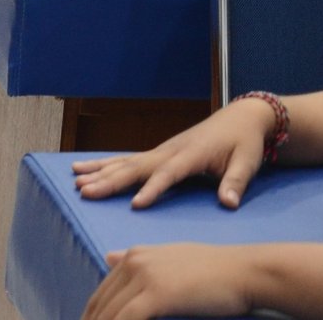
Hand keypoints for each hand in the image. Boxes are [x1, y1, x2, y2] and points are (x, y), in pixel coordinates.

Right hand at [72, 96, 274, 209]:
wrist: (242, 117)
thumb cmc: (244, 142)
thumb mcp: (246, 162)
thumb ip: (235, 183)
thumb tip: (228, 203)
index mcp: (192, 155)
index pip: (169, 174)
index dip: (154, 189)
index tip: (136, 205)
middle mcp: (171, 150)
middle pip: (137, 167)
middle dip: (111, 181)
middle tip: (86, 192)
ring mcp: (162, 150)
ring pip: (126, 162)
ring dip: (101, 172)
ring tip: (76, 182)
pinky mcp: (158, 152)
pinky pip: (127, 159)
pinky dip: (104, 165)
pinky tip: (83, 170)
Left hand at [81, 243, 255, 319]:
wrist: (244, 271)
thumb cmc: (214, 271)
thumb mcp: (171, 259)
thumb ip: (139, 261)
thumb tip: (107, 256)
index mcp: (136, 255)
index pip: (101, 296)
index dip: (92, 319)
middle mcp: (135, 261)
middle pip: (99, 307)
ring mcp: (145, 276)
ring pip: (109, 316)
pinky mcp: (156, 294)